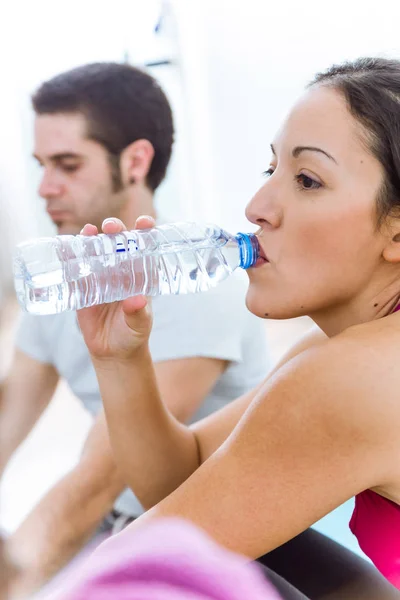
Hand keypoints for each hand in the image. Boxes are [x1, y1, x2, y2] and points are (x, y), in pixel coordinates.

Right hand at [77, 216, 153, 361]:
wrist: (113, 352)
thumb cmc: (132, 335)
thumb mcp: (139, 325)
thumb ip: (138, 314)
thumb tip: (137, 301)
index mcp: (140, 275)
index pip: (145, 249)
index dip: (145, 233)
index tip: (145, 222)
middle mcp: (121, 271)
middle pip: (118, 244)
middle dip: (115, 231)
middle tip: (111, 228)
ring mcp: (101, 277)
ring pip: (96, 251)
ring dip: (92, 238)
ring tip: (89, 231)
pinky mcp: (83, 287)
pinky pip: (75, 268)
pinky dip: (69, 256)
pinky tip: (64, 246)